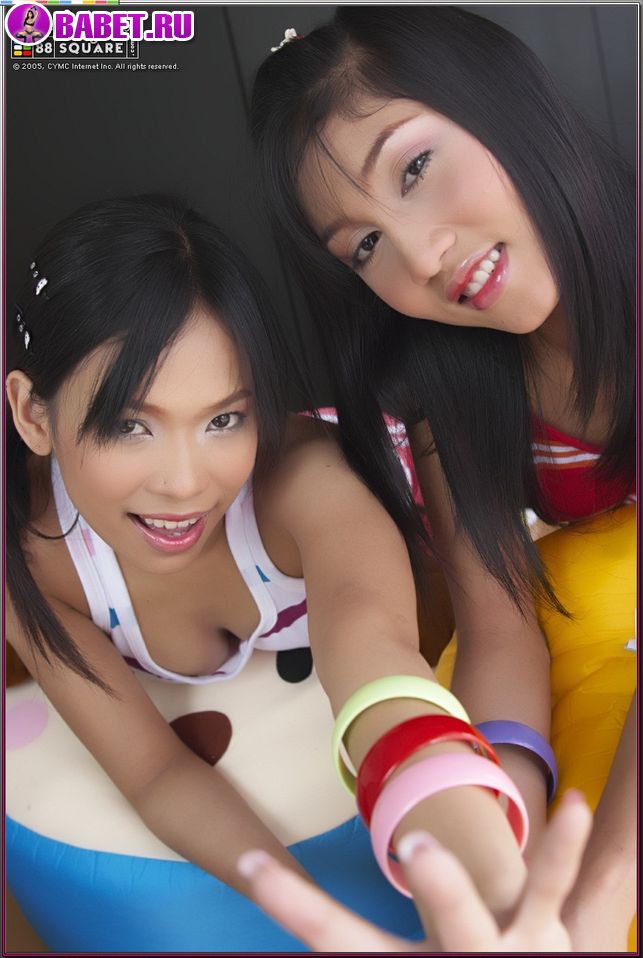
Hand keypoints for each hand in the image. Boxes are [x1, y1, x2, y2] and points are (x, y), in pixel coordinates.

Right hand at [238, 790, 591, 952]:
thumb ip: (359, 934)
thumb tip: (299, 902)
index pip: (338, 939)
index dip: (293, 902)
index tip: (250, 863)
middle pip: (444, 922)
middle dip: (435, 885)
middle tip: (416, 848)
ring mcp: (513, 948)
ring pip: (495, 913)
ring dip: (469, 882)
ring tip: (436, 845)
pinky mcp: (549, 931)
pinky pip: (555, 884)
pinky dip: (562, 843)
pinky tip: (571, 801)